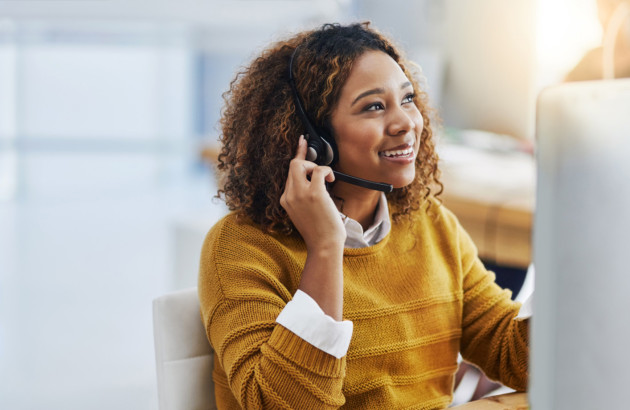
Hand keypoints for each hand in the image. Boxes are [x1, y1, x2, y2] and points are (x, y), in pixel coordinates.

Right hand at [280, 136, 345, 251]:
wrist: (324, 245)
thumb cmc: (319, 231)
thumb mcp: (304, 212)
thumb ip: (303, 196)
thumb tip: (315, 179)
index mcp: (285, 200)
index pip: (289, 174)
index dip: (297, 157)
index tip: (301, 143)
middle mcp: (289, 195)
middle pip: (293, 165)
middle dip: (305, 159)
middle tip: (316, 162)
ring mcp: (300, 194)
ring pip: (301, 164)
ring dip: (315, 166)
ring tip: (326, 179)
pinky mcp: (314, 193)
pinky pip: (318, 170)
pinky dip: (326, 171)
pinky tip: (331, 180)